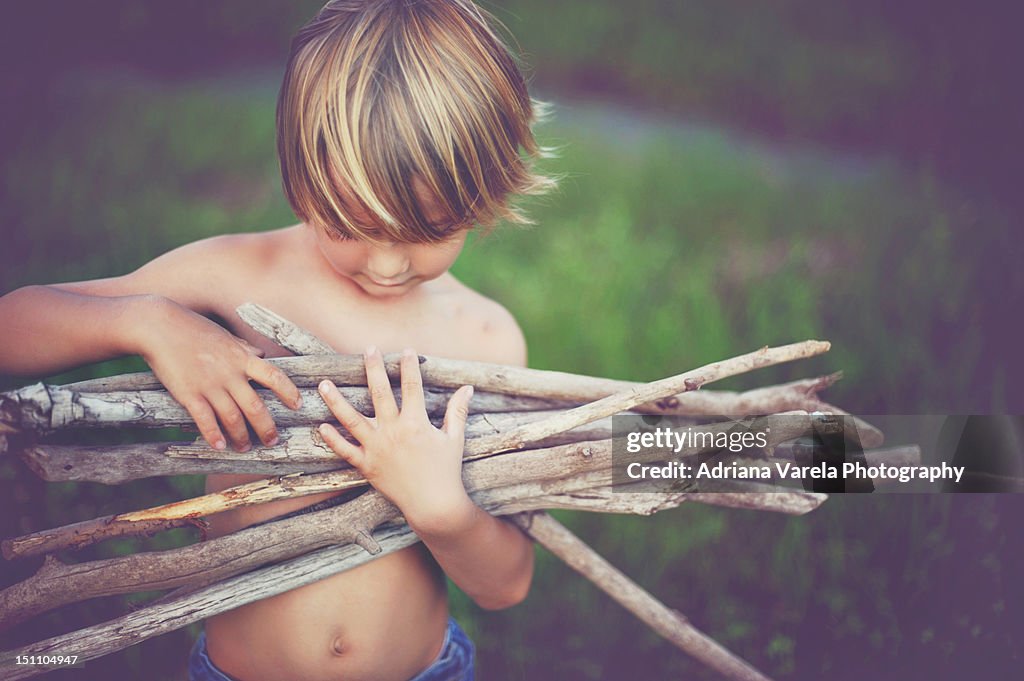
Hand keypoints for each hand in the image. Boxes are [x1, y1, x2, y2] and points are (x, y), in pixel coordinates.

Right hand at [137, 297, 302, 450]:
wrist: (158, 326)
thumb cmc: (192, 328)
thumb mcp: (224, 336)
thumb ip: (244, 348)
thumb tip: (261, 354)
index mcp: (242, 357)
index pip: (275, 377)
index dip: (289, 393)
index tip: (298, 405)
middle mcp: (230, 374)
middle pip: (256, 407)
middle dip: (267, 428)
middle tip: (272, 441)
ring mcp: (209, 385)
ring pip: (233, 418)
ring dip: (241, 437)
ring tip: (244, 447)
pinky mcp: (188, 394)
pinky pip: (205, 421)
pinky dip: (214, 436)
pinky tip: (219, 446)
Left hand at [317, 346, 475, 531]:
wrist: (433, 505)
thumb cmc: (446, 471)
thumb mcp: (454, 438)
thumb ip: (458, 411)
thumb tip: (468, 388)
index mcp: (416, 423)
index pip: (412, 386)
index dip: (409, 366)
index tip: (406, 351)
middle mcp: (393, 432)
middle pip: (380, 393)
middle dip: (374, 369)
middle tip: (368, 350)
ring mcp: (377, 449)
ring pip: (352, 419)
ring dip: (336, 401)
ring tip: (324, 383)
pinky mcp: (367, 466)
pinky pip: (345, 451)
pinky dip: (332, 439)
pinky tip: (322, 426)